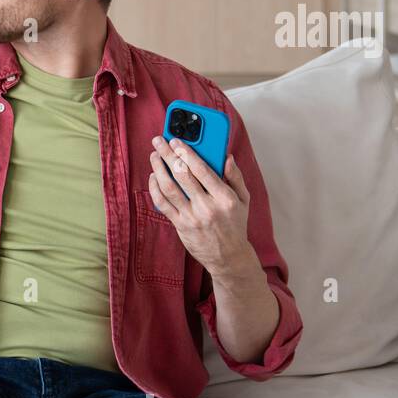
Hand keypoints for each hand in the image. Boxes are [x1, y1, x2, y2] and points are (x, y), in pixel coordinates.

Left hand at [148, 135, 254, 279]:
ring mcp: (192, 217)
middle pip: (183, 175)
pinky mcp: (180, 225)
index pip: (202, 170)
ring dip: (158, 169)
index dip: (187, 153)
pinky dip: (155, 188)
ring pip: (169, 188)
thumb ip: (236, 176)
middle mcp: (207, 207)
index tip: (177, 140)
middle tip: (159, 141)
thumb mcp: (244, 199)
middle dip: (169, 155)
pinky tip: (153, 177)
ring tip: (154, 156)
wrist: (228, 257)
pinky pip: (163, 204)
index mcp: (225, 197)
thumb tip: (226, 156)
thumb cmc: (235, 223)